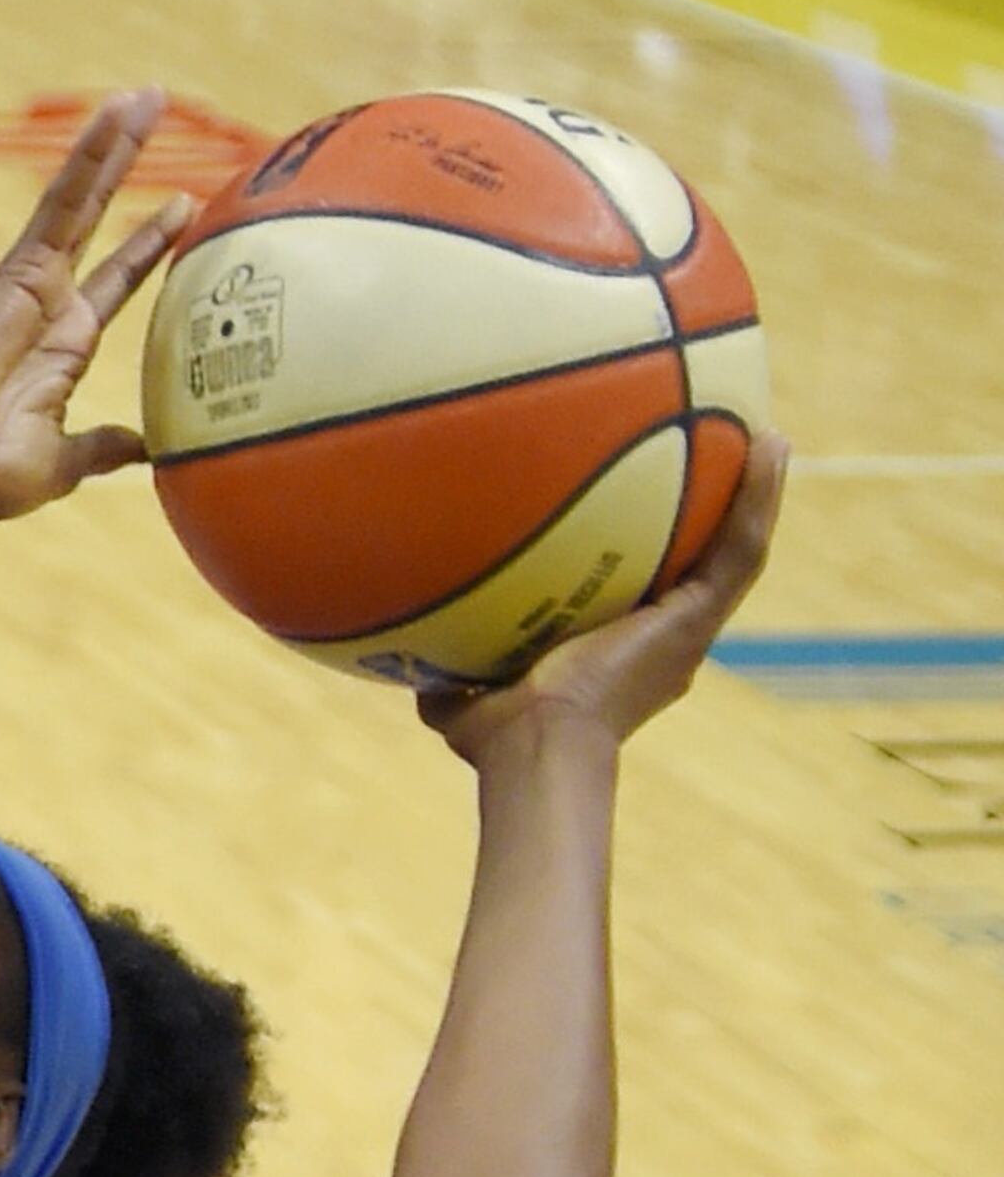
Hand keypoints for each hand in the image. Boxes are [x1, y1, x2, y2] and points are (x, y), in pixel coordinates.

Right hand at [0, 88, 190, 519]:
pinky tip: (116, 117)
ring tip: (147, 94)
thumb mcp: (59, 464)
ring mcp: (37, 279)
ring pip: (84, 197)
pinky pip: (65, 202)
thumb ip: (101, 450)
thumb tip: (152, 449)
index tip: (181, 209)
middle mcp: (51, 302)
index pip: (115, 282)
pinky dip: (91, 158)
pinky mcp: (26, 267)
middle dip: (129, 171)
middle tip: (158, 114)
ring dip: (114, 145)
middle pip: (100, 222)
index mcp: (62, 347)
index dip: (145, 246)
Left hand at [425, 433, 788, 764]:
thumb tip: (407, 647)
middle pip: (698, 560)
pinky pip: (740, 548)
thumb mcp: (464, 688)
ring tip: (764, 434)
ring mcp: (688, 627)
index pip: (644, 587)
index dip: (654, 548)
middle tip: (723, 450)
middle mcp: (664, 636)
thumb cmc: (495, 731)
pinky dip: (759, 498)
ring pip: (734, 547)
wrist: (533, 743)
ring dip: (753, 492)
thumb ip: (448, 662)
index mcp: (621, 650)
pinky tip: (770, 446)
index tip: (649, 503)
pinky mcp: (700, 618)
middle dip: (712, 510)